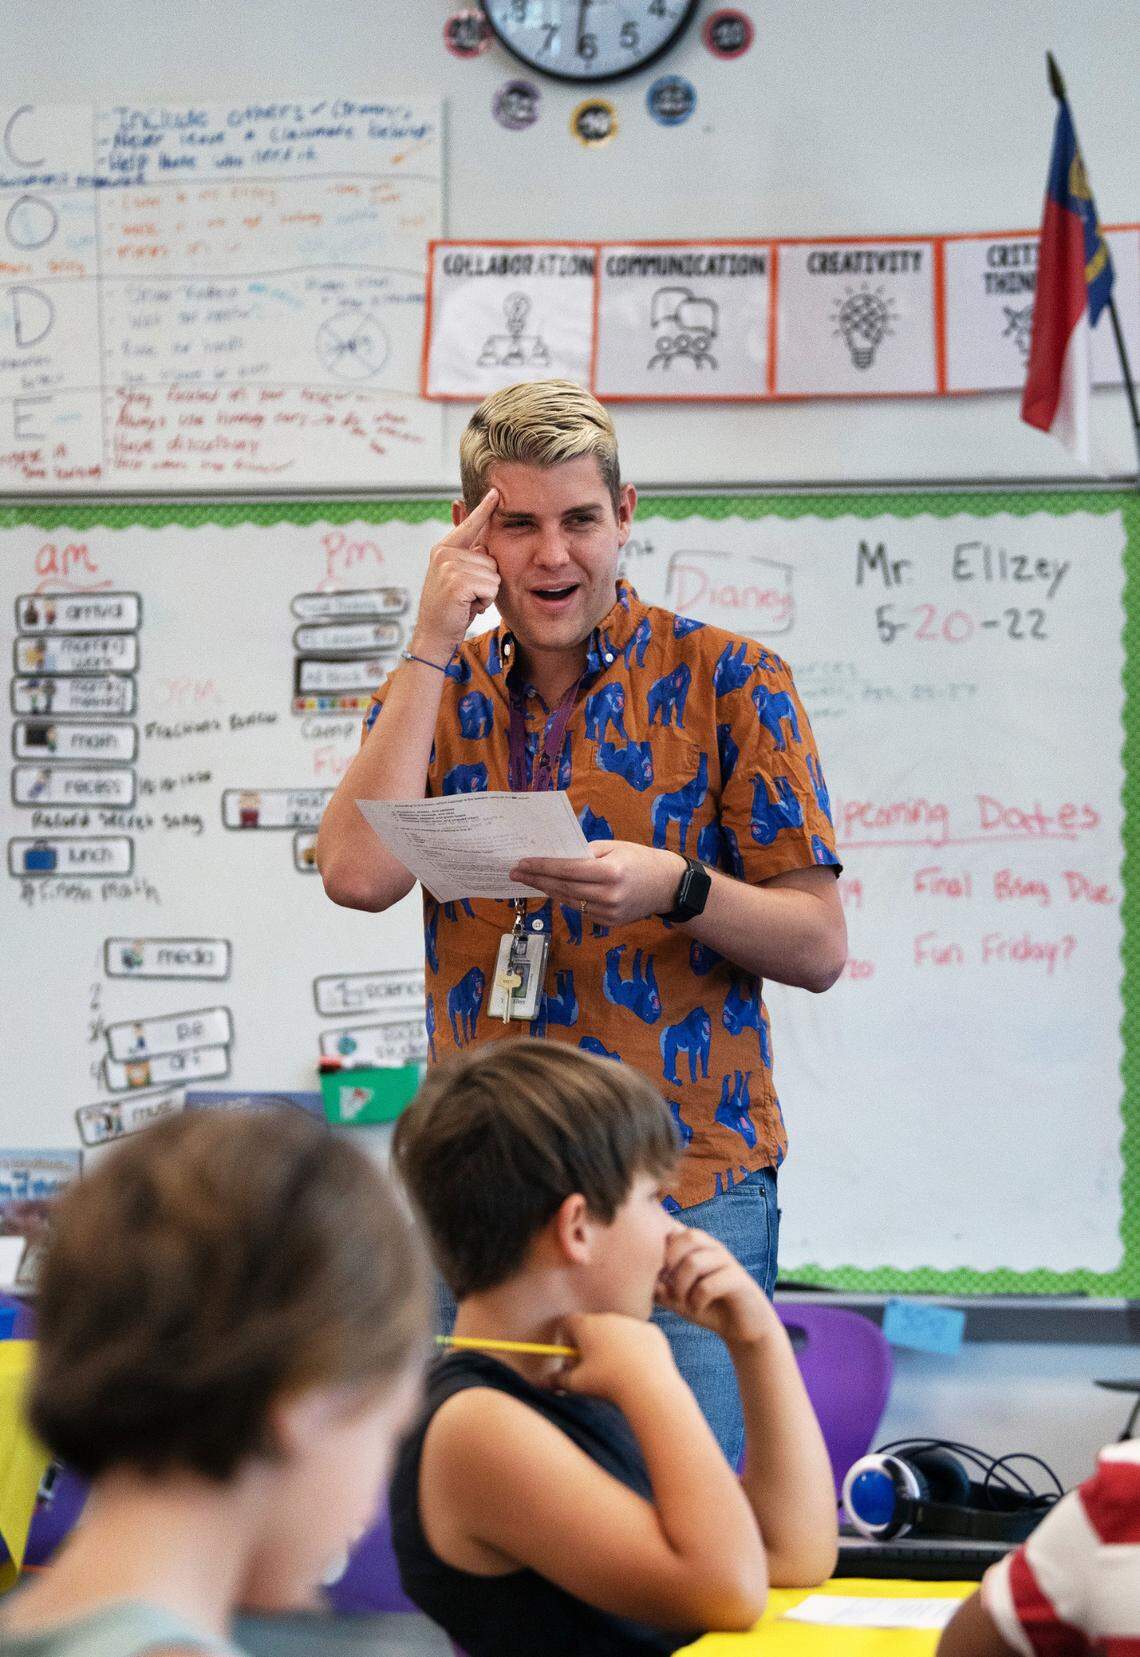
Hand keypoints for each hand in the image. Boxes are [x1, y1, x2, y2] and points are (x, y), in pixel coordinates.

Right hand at [412, 488, 499, 656]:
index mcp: (444, 549)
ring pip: (493, 574)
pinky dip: (485, 601)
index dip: (484, 509)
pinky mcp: (457, 581)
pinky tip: (468, 607)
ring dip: (486, 593)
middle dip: (486, 581)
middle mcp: (444, 553)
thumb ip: (468, 558)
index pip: (470, 525)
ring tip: (466, 602)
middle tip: (466, 596)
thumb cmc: (450, 610)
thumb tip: (484, 542)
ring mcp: (449, 566)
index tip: (497, 492)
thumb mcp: (458, 579)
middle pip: (491, 558)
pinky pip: (491, 586)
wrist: (433, 636)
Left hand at [509, 842, 685, 925]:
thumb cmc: (640, 859)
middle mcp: (609, 895)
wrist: (668, 885)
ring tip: (532, 880)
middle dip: (537, 880)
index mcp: (610, 872)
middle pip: (563, 888)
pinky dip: (567, 900)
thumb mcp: (614, 846)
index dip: (542, 866)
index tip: (523, 863)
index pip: (567, 870)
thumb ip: (585, 852)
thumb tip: (556, 856)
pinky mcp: (610, 923)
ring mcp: (609, 913)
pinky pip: (581, 910)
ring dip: (548, 890)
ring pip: (569, 902)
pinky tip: (555, 891)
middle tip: (517, 873)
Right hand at [558, 1311, 675, 1404]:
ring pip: (616, 1332)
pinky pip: (638, 1338)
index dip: (566, 1340)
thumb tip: (540, 1384)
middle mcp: (609, 1317)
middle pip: (592, 1326)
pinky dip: (635, 1350)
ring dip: (613, 1346)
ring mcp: (632, 1322)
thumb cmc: (608, 1384)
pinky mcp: (651, 1331)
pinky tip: (638, 1370)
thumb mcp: (577, 1384)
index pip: (568, 1323)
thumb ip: (557, 1380)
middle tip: (592, 1370)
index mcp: (587, 1325)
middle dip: (589, 1345)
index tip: (571, 1359)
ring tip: (618, 1373)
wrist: (649, 1386)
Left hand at [654, 1228, 776, 1348]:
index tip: (656, 1275)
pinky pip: (709, 1285)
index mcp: (697, 1245)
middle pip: (687, 1235)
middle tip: (667, 1285)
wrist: (742, 1327)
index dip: (659, 1248)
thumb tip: (635, 1281)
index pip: (674, 1228)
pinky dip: (697, 1300)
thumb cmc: (705, 1306)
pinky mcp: (738, 1280)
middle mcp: (713, 1247)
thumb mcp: (676, 1297)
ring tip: (680, 1301)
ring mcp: (727, 1261)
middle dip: (670, 1261)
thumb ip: (657, 1287)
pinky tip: (697, 1308)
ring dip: (681, 1285)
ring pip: (695, 1261)